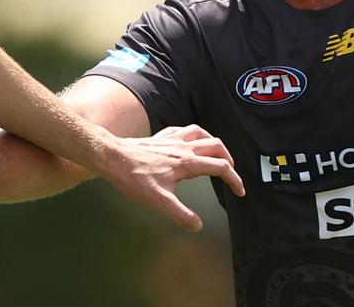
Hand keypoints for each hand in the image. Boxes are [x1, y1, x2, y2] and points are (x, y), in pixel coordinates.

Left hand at [97, 124, 245, 232]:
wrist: (113, 158)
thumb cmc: (134, 178)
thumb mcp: (159, 201)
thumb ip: (180, 214)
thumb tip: (197, 225)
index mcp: (187, 163)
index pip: (220, 167)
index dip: (234, 180)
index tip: (239, 191)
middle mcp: (183, 147)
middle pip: (216, 146)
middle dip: (228, 159)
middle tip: (231, 173)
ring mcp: (172, 139)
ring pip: (202, 133)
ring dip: (214, 143)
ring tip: (217, 154)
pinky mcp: (162, 136)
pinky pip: (185, 129)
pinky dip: (195, 135)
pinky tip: (190, 141)